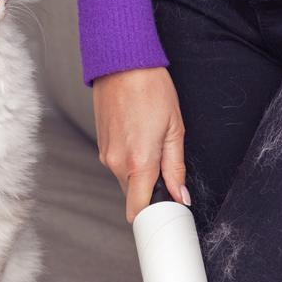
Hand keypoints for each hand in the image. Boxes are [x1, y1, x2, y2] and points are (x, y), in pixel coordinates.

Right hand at [92, 67, 189, 222]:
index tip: (166, 212)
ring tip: (153, 144)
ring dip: (141, 173)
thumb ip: (175, 167)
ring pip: (126, 179)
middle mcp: (117, 162)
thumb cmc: (150, 89)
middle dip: (150, 191)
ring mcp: (105, 154)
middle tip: (168, 173)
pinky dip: (131, 159)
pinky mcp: (101, 145)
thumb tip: (180, 194)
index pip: (137, 210)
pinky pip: (118, 163)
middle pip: (134, 195)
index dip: (152, 217)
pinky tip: (141, 137)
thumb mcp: (174, 129)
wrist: (122, 63)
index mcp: (139, 162)